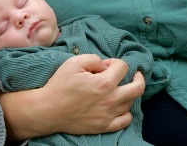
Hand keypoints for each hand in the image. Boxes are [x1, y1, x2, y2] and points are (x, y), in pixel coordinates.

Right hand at [0, 54, 144, 138]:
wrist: (48, 110)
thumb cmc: (59, 85)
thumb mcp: (73, 63)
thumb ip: (94, 59)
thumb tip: (106, 65)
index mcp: (104, 82)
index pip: (123, 67)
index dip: (115, 62)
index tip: (106, 65)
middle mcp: (111, 99)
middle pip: (138, 87)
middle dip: (138, 77)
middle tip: (135, 75)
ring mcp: (109, 115)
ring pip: (131, 103)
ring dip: (127, 93)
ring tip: (118, 90)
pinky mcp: (104, 126)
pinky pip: (126, 120)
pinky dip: (126, 112)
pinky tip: (120, 107)